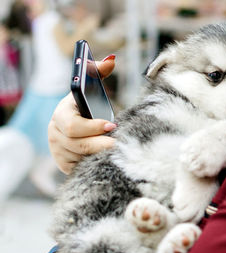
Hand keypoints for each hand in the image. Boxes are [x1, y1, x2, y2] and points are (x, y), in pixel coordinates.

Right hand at [48, 56, 115, 174]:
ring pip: (82, 158)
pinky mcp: (65, 165)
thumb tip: (112, 59)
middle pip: (79, 145)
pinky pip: (81, 167)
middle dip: (101, 144)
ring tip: (116, 149)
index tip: (111, 126)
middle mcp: (55, 133)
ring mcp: (58, 150)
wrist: (76, 127)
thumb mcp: (90, 90)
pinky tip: (105, 157)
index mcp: (61, 113)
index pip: (74, 125)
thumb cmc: (87, 106)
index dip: (93, 127)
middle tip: (117, 142)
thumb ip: (98, 73)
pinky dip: (94, 163)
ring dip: (100, 154)